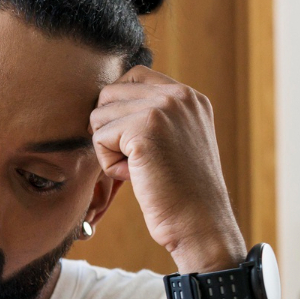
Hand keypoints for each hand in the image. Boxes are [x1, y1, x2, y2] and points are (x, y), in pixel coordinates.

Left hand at [90, 66, 246, 272]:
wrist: (200, 223)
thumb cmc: (182, 193)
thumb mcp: (177, 142)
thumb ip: (154, 118)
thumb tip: (105, 104)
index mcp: (188, 96)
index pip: (134, 75)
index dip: (118, 106)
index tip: (130, 139)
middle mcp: (178, 95)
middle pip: (109, 93)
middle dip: (110, 128)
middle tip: (134, 158)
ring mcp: (163, 108)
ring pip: (100, 116)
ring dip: (109, 148)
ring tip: (139, 169)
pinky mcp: (145, 129)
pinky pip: (100, 138)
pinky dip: (110, 165)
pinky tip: (137, 178)